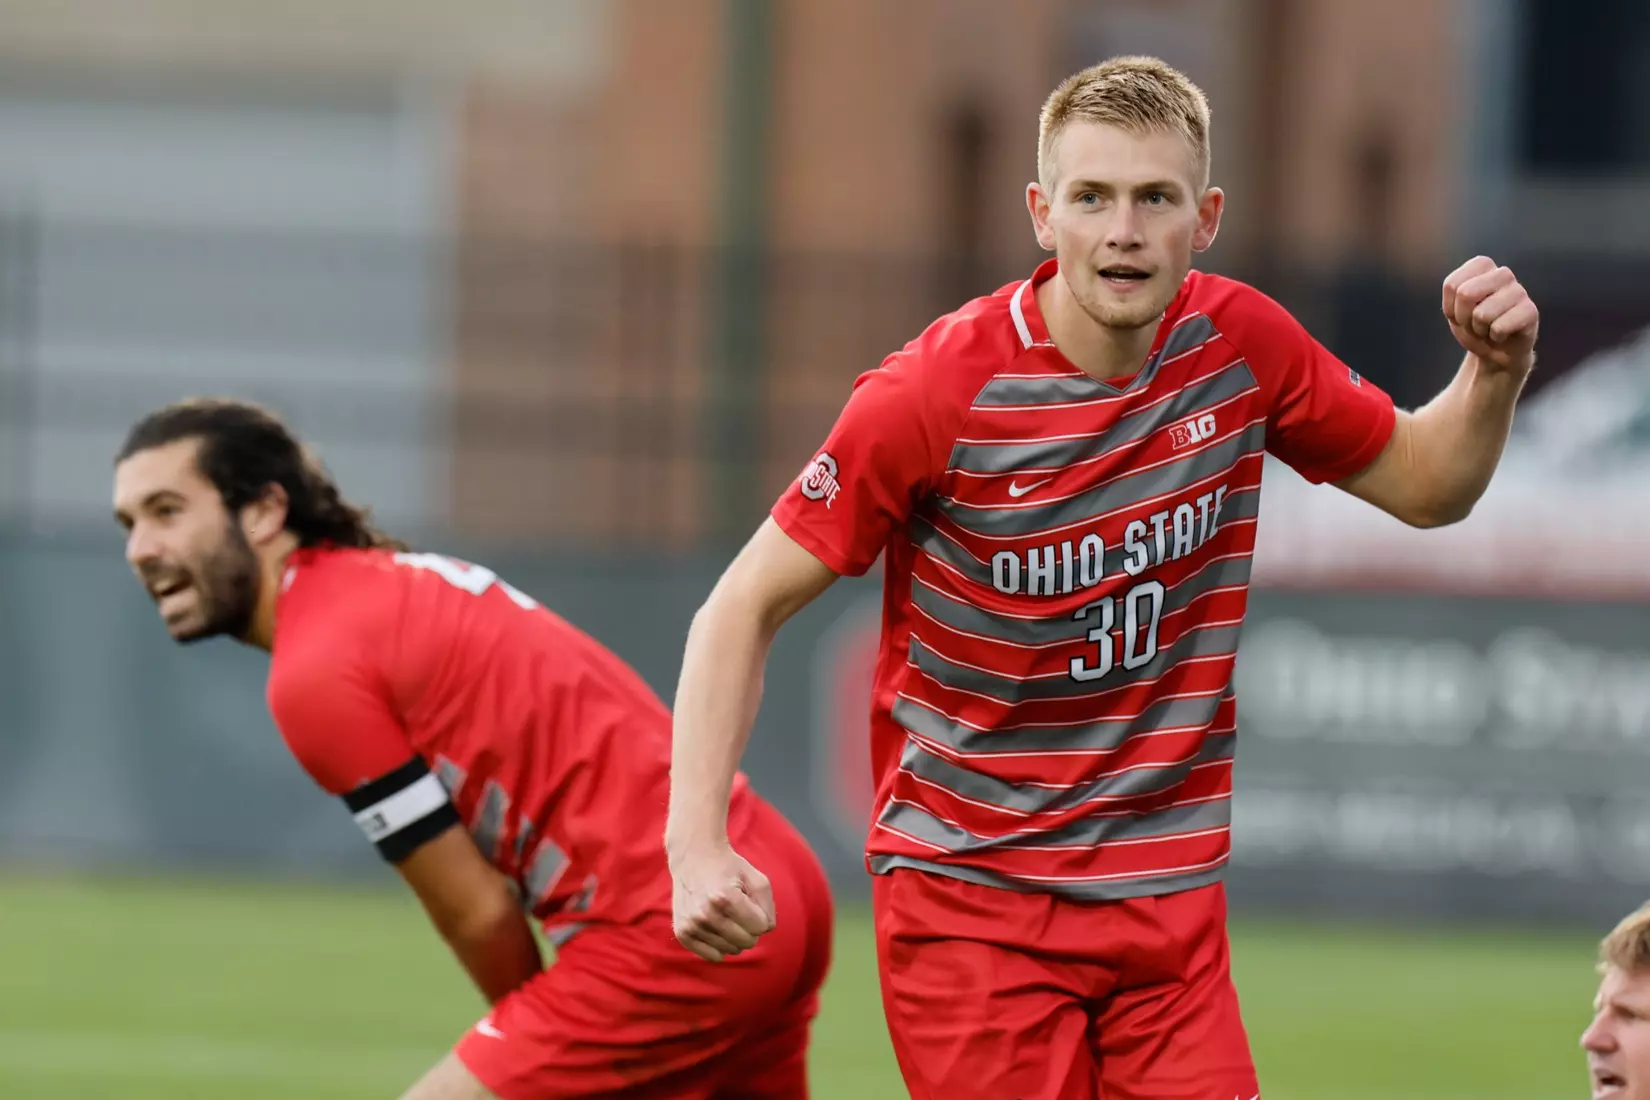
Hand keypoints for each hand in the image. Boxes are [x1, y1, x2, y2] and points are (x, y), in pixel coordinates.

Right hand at [668, 837, 775, 962]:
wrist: (694, 857)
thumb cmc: (729, 868)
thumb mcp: (757, 879)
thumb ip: (768, 908)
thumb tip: (763, 932)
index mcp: (726, 898)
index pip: (761, 928)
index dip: (760, 915)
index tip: (749, 902)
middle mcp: (706, 914)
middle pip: (747, 942)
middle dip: (749, 927)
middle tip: (739, 909)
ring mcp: (692, 925)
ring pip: (731, 951)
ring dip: (734, 936)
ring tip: (725, 915)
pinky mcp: (682, 932)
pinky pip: (713, 956)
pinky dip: (719, 945)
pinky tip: (715, 927)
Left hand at [1442, 256, 1538, 373]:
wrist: (1495, 351)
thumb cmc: (1472, 325)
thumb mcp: (1452, 309)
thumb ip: (1455, 294)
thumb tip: (1467, 293)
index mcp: (1482, 266)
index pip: (1452, 284)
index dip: (1450, 307)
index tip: (1461, 312)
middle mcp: (1502, 273)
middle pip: (1465, 294)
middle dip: (1463, 318)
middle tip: (1474, 323)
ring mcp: (1519, 291)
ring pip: (1481, 314)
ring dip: (1479, 329)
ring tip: (1488, 328)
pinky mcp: (1530, 311)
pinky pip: (1499, 327)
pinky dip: (1495, 337)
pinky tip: (1502, 334)